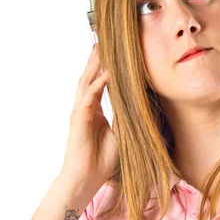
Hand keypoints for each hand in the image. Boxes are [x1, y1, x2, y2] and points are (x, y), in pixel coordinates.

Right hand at [60, 44, 119, 190]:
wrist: (87, 177)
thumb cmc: (103, 159)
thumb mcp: (121, 132)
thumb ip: (126, 116)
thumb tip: (139, 102)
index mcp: (95, 110)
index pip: (100, 83)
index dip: (105, 67)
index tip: (114, 53)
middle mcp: (86, 107)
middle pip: (90, 77)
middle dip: (96, 59)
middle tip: (103, 41)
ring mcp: (80, 111)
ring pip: (87, 82)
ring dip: (95, 64)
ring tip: (101, 48)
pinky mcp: (78, 118)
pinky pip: (89, 96)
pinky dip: (98, 82)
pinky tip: (106, 72)